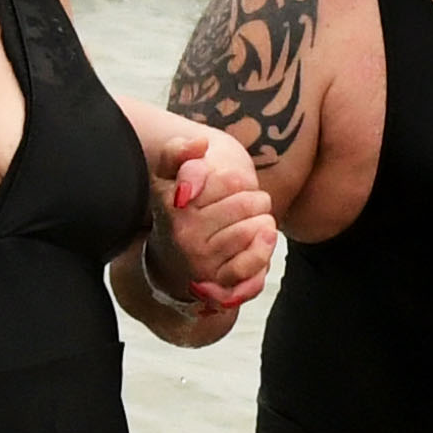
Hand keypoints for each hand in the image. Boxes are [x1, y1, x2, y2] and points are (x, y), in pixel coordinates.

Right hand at [147, 123, 277, 308]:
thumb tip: (200, 145)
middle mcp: (185, 235)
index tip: (232, 186)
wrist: (170, 261)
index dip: (239, 180)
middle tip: (249, 205)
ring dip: (264, 224)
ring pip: (256, 232)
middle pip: (249, 204)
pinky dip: (264, 253)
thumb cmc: (179, 211)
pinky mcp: (218, 287)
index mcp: (174, 204)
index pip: (231, 180)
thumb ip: (179, 152)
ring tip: (256, 222)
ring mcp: (201, 263)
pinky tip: (260, 243)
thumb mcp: (168, 176)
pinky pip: (255, 267)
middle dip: (257, 200)